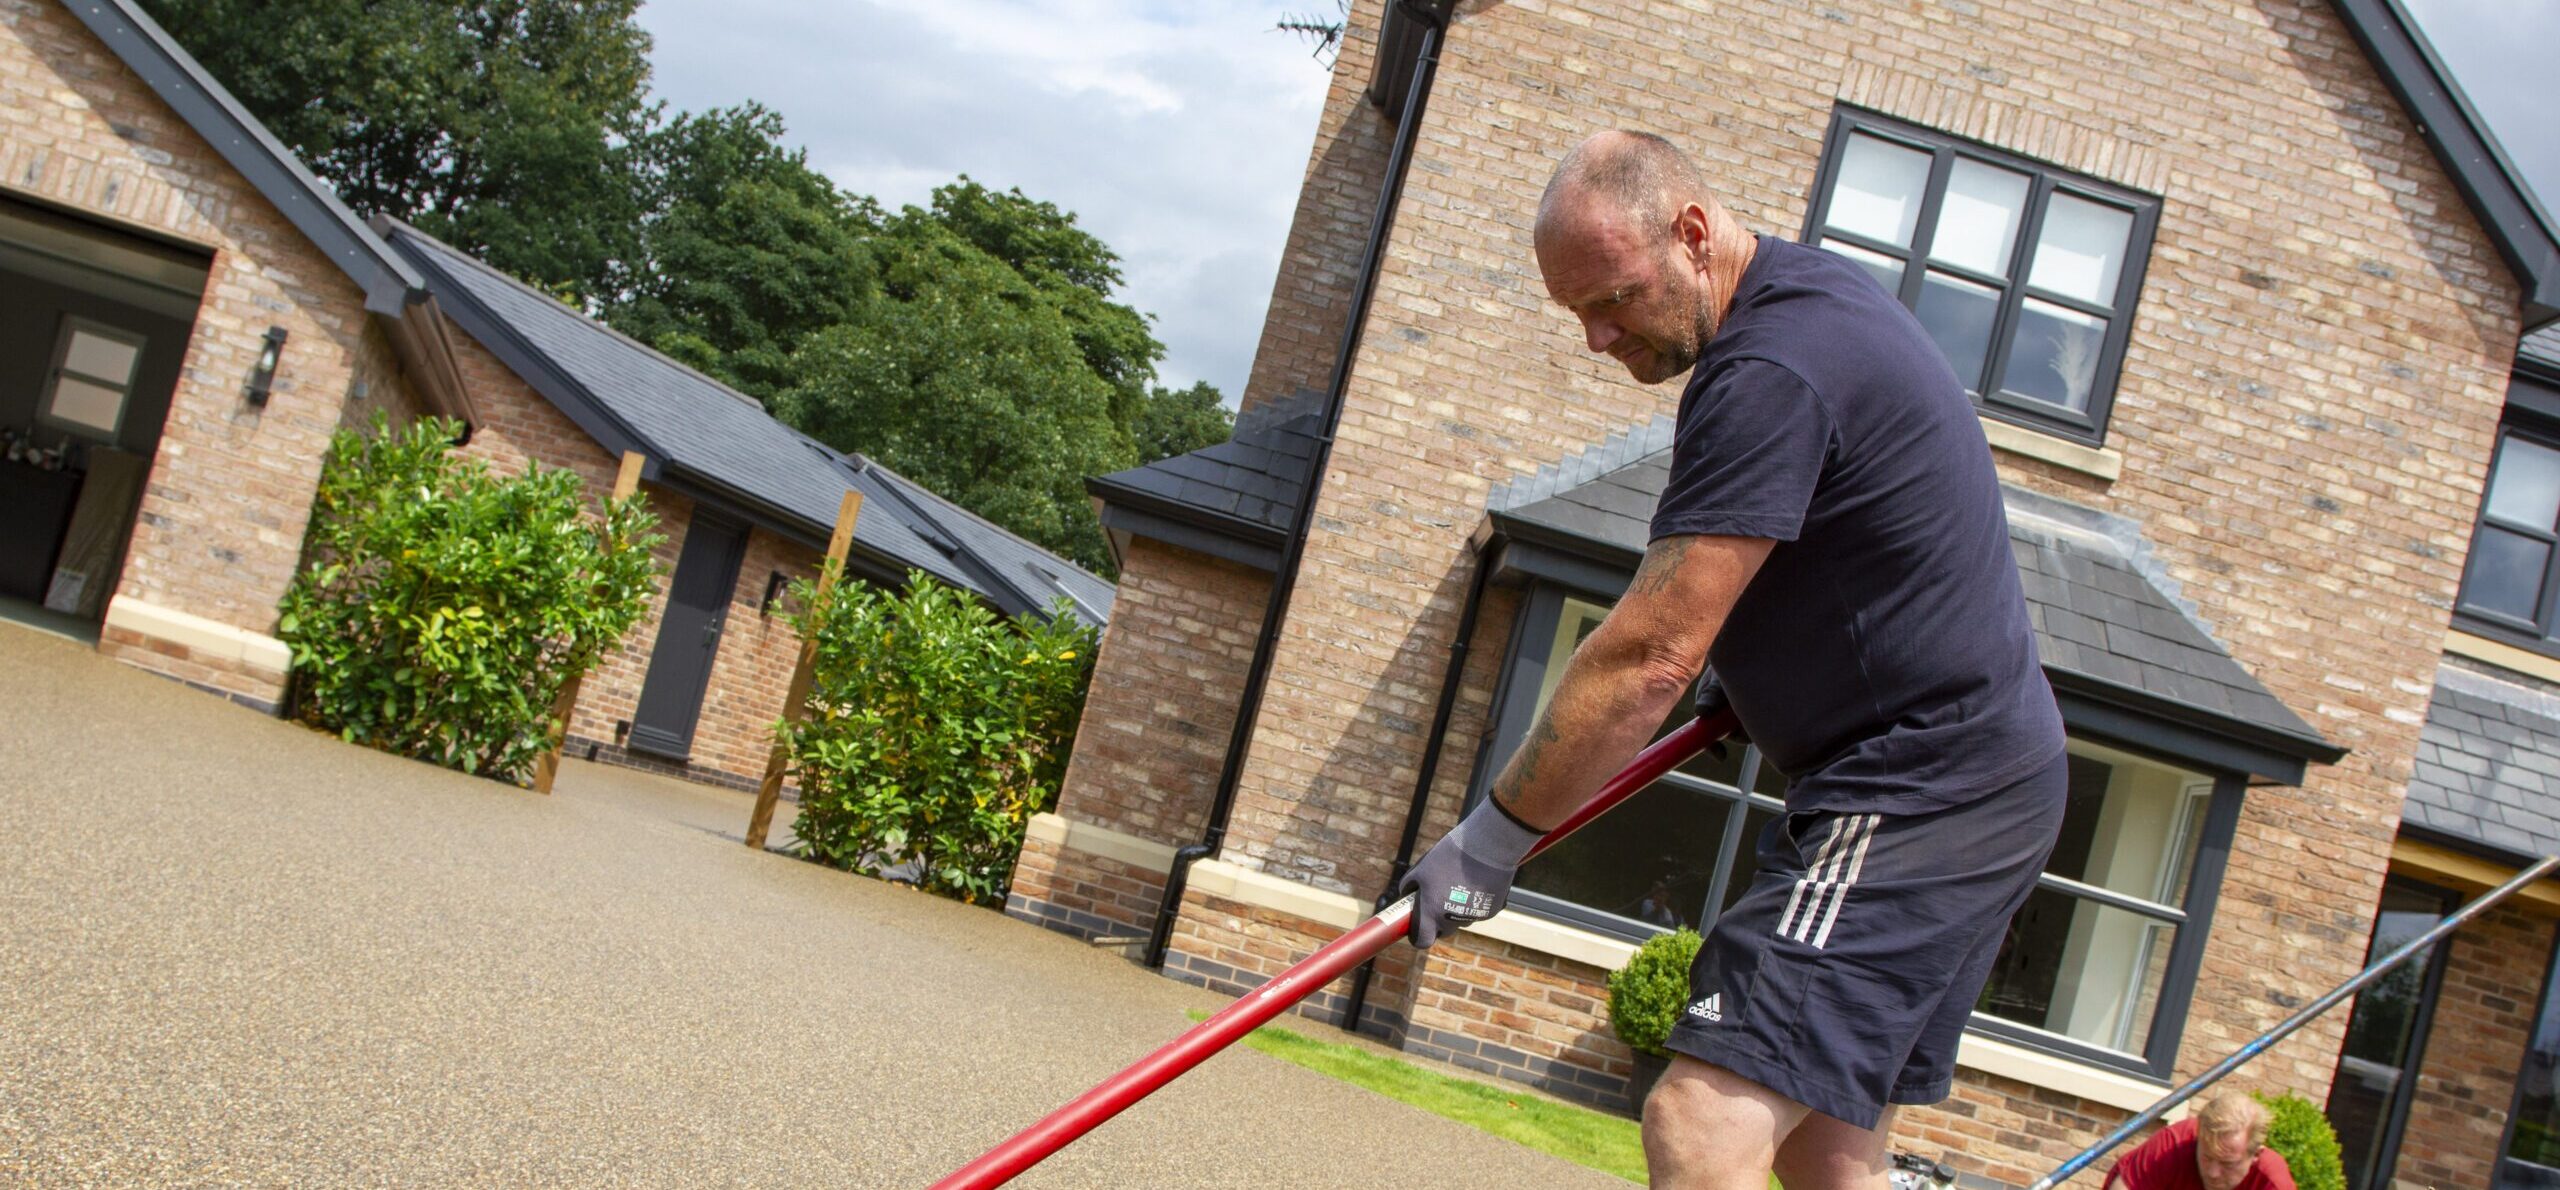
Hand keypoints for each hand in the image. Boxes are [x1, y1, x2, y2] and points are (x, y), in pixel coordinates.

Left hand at [1398, 797, 1543, 948]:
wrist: (1488, 846)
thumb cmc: (1449, 856)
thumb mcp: (1421, 868)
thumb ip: (1409, 886)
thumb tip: (1406, 896)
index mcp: (1432, 912)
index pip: (1422, 941)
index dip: (1418, 936)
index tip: (1418, 927)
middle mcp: (1452, 920)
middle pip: (1443, 931)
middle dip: (1437, 920)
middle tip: (1437, 899)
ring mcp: (1473, 917)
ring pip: (1460, 920)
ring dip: (1456, 910)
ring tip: (1458, 884)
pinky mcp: (1491, 911)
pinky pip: (1477, 911)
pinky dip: (1474, 902)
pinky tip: (1475, 882)